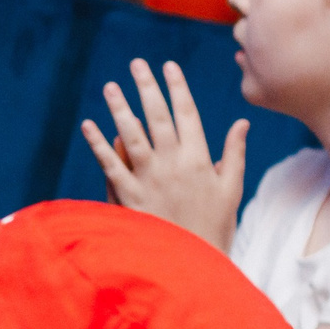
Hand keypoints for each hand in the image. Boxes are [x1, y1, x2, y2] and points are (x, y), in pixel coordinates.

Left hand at [81, 59, 246, 249]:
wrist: (192, 263)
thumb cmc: (214, 227)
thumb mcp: (231, 189)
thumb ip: (234, 154)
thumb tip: (241, 123)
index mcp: (200, 159)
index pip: (187, 114)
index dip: (177, 88)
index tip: (168, 66)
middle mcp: (173, 164)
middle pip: (157, 117)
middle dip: (147, 88)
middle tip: (136, 64)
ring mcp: (148, 179)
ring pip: (131, 135)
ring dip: (120, 108)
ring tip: (111, 86)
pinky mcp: (128, 196)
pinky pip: (110, 165)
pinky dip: (98, 144)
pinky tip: (88, 126)